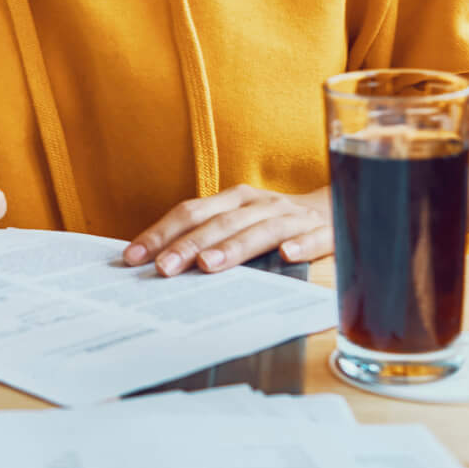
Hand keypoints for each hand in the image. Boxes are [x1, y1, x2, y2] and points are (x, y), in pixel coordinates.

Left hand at [122, 186, 331, 275]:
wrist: (334, 209)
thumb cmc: (272, 223)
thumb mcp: (237, 222)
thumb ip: (206, 236)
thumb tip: (158, 260)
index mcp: (234, 199)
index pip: (190, 213)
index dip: (161, 233)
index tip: (133, 256)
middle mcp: (260, 204)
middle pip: (219, 223)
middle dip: (188, 246)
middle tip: (163, 268)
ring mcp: (293, 217)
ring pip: (260, 230)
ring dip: (233, 247)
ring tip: (208, 265)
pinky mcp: (325, 231)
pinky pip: (315, 238)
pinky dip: (302, 245)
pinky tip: (287, 256)